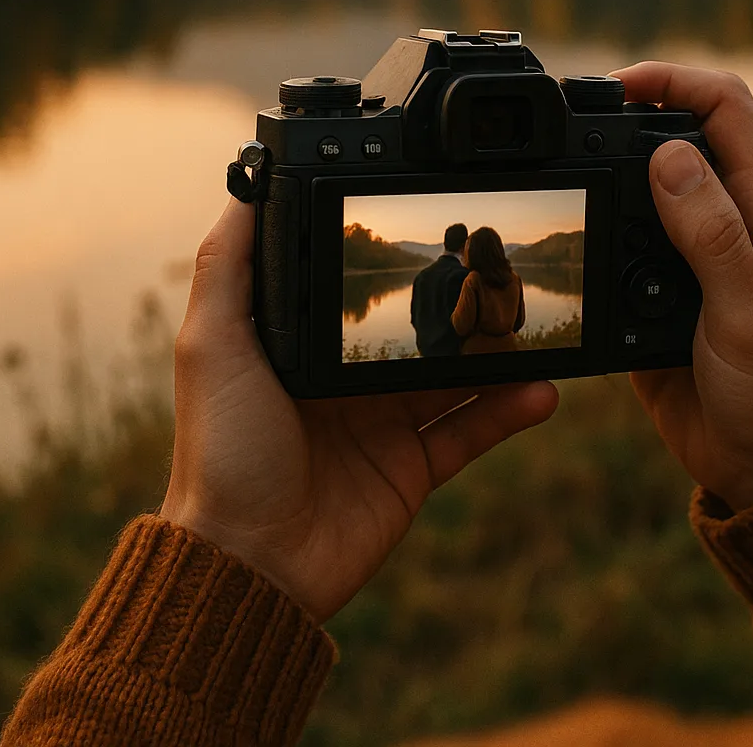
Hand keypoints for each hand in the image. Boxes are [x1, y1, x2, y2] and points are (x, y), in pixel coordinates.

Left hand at [161, 200, 557, 622]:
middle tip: (503, 275)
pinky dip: (507, 411)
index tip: (435, 231)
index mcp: (302, 346)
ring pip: (452, 377)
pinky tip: (541, 390)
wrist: (250, 564)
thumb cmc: (222, 451)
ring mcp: (381, 423)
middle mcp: (344, 379)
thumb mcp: (212, 345)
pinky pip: (468, 431)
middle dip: (458, 307)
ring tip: (535, 326)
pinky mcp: (411, 468)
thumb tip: (245, 187)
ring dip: (497, 355)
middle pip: (416, 332)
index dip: (394, 264)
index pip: (358, 292)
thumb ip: (231, 269)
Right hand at [611, 62, 752, 512]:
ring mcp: (693, 248)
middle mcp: (731, 216)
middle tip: (573, 127)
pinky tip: (575, 231)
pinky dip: (597, 221)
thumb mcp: (750, 313)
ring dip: (605, 168)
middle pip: (678, 131)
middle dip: (627, 116)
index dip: (672, 81)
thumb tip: (667, 155)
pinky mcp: (659, 283)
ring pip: (643, 179)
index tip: (615, 87)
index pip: (725, 107)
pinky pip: (622, 234)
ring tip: (564, 172)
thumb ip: (713, 234)